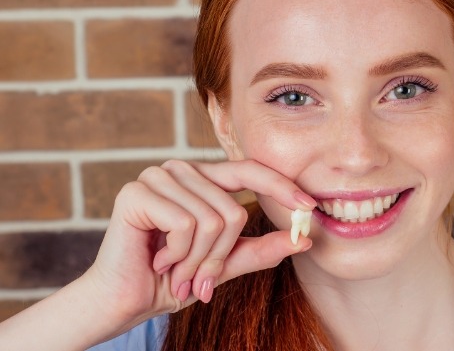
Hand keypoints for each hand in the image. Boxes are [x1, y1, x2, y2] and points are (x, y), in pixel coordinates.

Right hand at [82, 159, 315, 334]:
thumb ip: (261, 248)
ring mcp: (158, 176)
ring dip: (197, 261)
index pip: (250, 170)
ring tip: (176, 271)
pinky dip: (179, 254)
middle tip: (198, 280)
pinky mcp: (138, 191)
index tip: (310, 207)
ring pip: (212, 220)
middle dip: (219, 256)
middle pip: (233, 209)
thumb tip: (305, 239)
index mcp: (203, 179)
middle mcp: (182, 170)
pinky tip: (158, 259)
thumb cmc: (173, 279)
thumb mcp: (225, 264)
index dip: (282, 187)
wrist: (125, 300)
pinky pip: (186, 224)